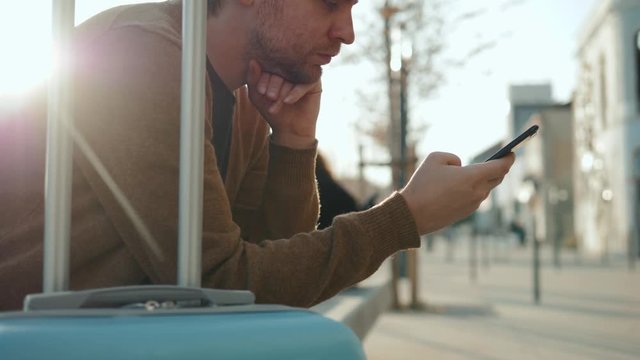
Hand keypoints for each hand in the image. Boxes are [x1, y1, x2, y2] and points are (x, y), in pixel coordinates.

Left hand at [246, 60, 321, 148]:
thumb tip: (253, 61)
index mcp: (275, 67)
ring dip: (283, 91)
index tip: (260, 91)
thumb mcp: (257, 95)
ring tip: (276, 105)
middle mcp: (290, 67)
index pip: (269, 64)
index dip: (263, 77)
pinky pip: (305, 82)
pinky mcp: (314, 82)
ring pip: (293, 76)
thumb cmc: (271, 110)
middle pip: (281, 69)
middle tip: (270, 97)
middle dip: (274, 85)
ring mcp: (302, 73)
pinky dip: (295, 92)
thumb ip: (252, 79)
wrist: (289, 129)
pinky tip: (288, 102)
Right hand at [400, 152, 514, 234]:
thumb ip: (452, 158)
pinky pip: (476, 198)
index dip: (509, 158)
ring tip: (479, 172)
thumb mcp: (434, 158)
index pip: (501, 167)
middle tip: (499, 160)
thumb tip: (460, 166)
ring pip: (486, 189)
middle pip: (497, 178)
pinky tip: (465, 187)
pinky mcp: (465, 214)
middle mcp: (477, 192)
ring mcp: (472, 205)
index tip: (512, 153)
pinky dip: (474, 190)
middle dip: (500, 168)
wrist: (412, 215)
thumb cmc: (422, 184)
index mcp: (473, 176)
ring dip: (485, 180)